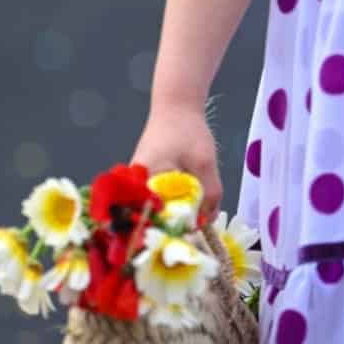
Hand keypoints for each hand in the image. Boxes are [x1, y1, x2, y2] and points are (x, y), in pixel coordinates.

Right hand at [130, 105, 223, 224]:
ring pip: (162, 208)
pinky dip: (177, 200)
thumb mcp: (205, 163)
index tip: (194, 236)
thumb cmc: (188, 131)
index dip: (176, 231)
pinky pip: (162, 198)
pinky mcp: (145, 181)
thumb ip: (209, 194)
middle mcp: (134, 187)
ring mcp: (139, 184)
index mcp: (144, 183)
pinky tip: (191, 198)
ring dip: (180, 210)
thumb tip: (207, 221)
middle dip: (180, 222)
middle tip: (200, 225)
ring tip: (198, 211)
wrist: (176, 106)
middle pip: (159, 217)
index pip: (157, 220)